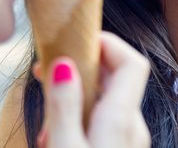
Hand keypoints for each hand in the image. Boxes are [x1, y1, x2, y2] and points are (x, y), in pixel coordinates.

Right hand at [42, 32, 150, 147]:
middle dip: (82, 68)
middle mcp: (133, 128)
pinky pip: (104, 124)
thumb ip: (64, 107)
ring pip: (107, 103)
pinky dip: (81, 119)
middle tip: (47, 70)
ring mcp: (129, 142)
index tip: (75, 41)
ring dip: (77, 97)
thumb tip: (64, 66)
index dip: (108, 43)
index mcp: (121, 120)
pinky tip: (55, 136)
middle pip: (117, 79)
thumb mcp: (65, 146)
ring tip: (45, 112)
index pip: (132, 63)